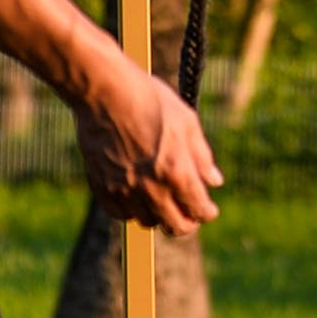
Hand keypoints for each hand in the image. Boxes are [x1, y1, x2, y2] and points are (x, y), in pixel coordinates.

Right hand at [71, 55, 221, 236]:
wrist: (105, 91)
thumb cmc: (150, 100)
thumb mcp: (187, 122)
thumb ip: (202, 157)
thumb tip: (215, 182)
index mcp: (177, 172)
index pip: (199, 210)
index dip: (207, 212)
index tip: (208, 209)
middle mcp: (151, 187)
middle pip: (175, 226)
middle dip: (187, 222)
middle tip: (188, 214)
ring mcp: (124, 189)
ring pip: (147, 221)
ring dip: (158, 215)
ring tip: (161, 200)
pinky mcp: (101, 186)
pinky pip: (119, 213)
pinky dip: (130, 210)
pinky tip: (135, 196)